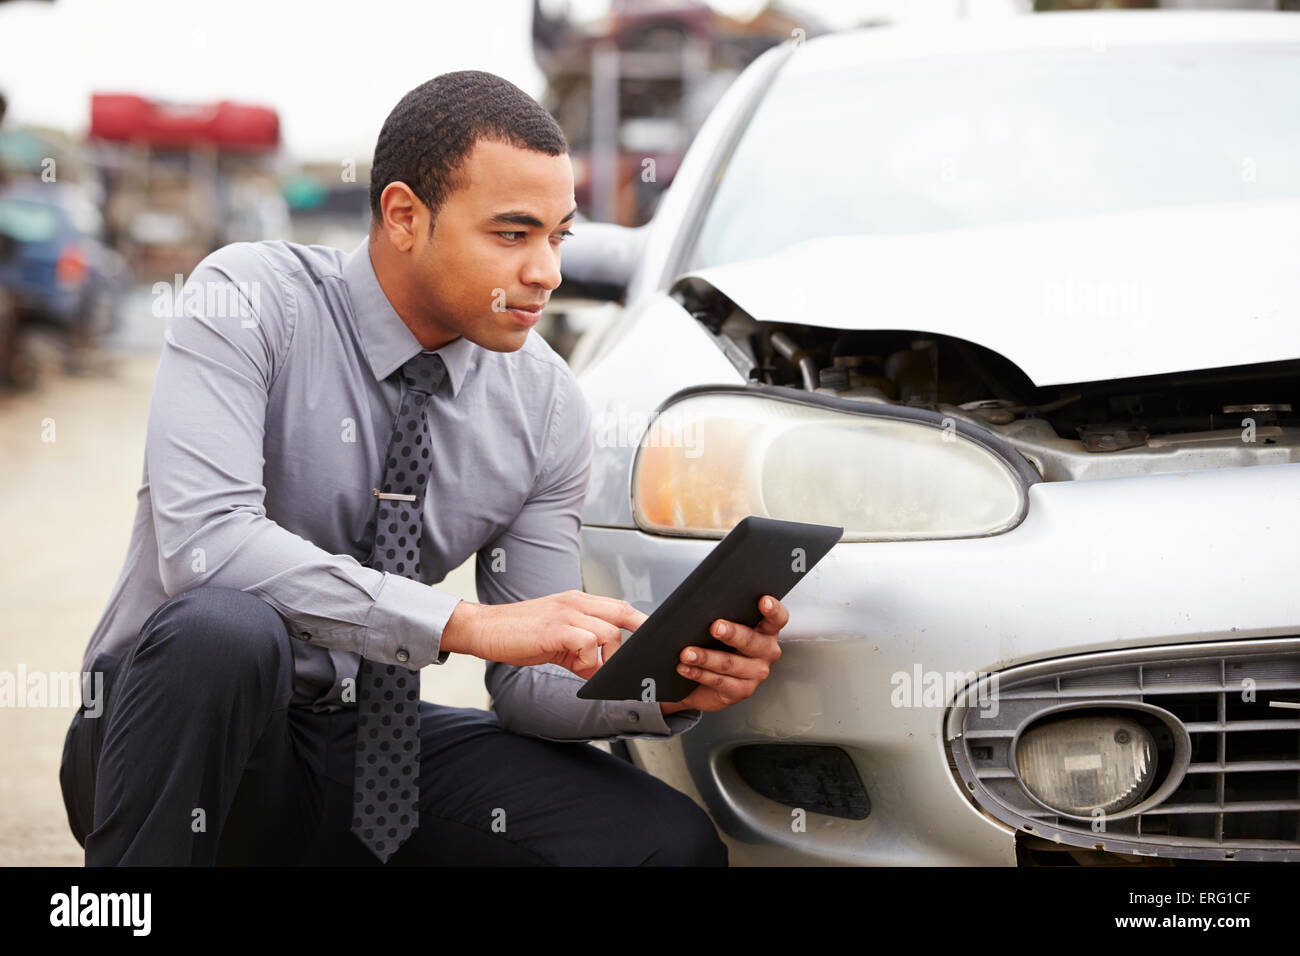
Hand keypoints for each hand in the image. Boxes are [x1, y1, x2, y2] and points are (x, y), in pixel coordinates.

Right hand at [445, 590, 645, 679]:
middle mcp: (575, 602)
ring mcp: (566, 614)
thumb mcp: (557, 643)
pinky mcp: (555, 629)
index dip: (639, 621)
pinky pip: (588, 643)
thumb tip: (602, 673)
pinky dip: (588, 661)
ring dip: (604, 656)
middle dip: (636, 635)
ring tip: (585, 668)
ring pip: (609, 632)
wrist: (485, 629)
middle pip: (622, 612)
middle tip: (634, 660)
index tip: (651, 639)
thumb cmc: (519, 635)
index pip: (619, 605)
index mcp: (577, 601)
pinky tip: (574, 667)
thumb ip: (582, 654)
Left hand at [661, 595, 787, 714]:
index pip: (777, 617)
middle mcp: (766, 651)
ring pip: (731, 663)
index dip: (772, 609)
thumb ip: (695, 610)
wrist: (698, 676)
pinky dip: (699, 673)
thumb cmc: (707, 641)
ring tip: (686, 652)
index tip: (762, 600)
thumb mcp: (706, 622)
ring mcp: (755, 674)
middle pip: (752, 641)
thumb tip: (655, 603)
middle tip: (714, 626)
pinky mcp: (740, 691)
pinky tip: (684, 667)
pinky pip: (719, 682)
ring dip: (707, 657)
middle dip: (732, 633)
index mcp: (764, 629)